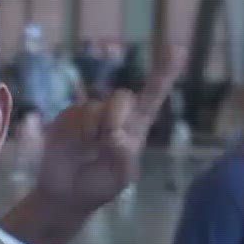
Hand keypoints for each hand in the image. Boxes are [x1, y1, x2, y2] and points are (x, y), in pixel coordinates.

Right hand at [28, 44, 183, 219]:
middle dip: (116, 115)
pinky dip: (78, 129)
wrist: (65, 195)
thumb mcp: (120, 178)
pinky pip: (75, 113)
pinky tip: (77, 144)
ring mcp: (91, 115)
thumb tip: (114, 134)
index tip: (178, 48)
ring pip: (97, 107)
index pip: (152, 98)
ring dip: (94, 128)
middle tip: (107, 138)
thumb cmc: (99, 186)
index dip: (164, 73)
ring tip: (89, 147)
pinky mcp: (68, 119)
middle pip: (122, 98)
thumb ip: (123, 157)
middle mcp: (115, 116)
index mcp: (135, 128)